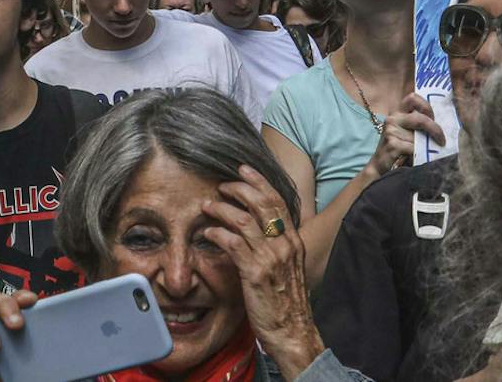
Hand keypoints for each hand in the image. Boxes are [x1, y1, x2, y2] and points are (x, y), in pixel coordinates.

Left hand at [201, 166, 323, 376]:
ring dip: (222, 209)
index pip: (278, 201)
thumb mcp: (287, 268)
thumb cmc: (285, 303)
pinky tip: (209, 232)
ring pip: (245, 220)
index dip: (260, 182)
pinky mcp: (256, 273)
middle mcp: (285, 245)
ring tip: (207, 206)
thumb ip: (275, 247)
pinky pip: (233, 243)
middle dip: (240, 188)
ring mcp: (271, 258)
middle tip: (222, 185)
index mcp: (293, 242)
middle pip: (262, 204)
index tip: (244, 169)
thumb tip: (255, 229)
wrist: (292, 332)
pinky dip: (218, 233)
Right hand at [361, 92, 441, 178]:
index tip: (434, 119)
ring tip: (425, 153)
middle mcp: (393, 118)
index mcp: (398, 112)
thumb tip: (440, 126)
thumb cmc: (398, 148)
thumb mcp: (407, 132)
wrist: (380, 166)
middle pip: (421, 119)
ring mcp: (391, 130)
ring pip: (418, 137)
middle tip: (442, 140)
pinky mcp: (392, 144)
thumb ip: (418, 125)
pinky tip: (416, 158)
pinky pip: (413, 148)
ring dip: (425, 147)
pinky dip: (419, 154)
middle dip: (435, 130)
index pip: (413, 98)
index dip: (426, 107)